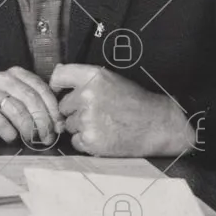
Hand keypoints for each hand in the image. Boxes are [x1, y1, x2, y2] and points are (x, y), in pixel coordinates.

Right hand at [0, 66, 63, 144]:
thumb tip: (60, 123)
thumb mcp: (25, 107)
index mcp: (16, 74)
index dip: (52, 108)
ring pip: (16, 109)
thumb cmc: (6, 116)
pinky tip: (12, 138)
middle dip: (42, 120)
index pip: (40, 87)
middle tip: (47, 137)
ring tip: (32, 140)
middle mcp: (1, 78)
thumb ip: (41, 107)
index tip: (58, 126)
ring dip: (29, 129)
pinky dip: (9, 132)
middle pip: (29, 97)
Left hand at [50, 64, 193, 156]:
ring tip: (103, 124)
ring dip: (80, 126)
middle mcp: (87, 95)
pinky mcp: (90, 140)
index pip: (58, 76)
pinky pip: (75, 141)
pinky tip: (104, 136)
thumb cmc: (134, 101)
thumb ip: (82, 76)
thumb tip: (55, 75)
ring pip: (68, 124)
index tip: (60, 90)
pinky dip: (86, 141)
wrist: (159, 126)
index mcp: (93, 76)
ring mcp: (88, 119)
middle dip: (75, 110)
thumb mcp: (110, 79)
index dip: (57, 85)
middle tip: (97, 112)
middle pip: (62, 105)